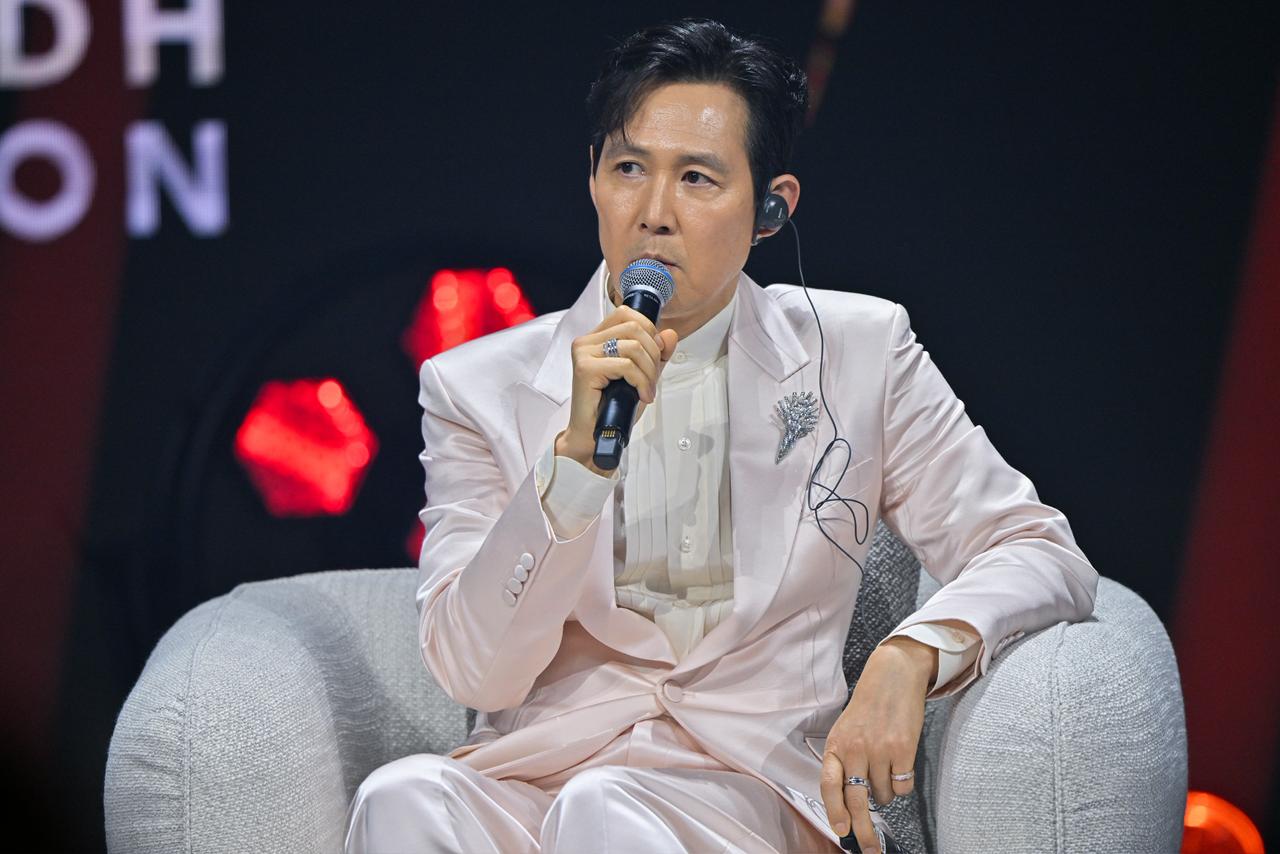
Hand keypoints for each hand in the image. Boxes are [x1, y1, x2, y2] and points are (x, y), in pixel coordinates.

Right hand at [558, 304, 678, 470]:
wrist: (594, 436)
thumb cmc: (612, 408)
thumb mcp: (642, 376)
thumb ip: (657, 354)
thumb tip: (671, 334)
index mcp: (596, 338)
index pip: (626, 313)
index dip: (649, 330)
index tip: (655, 355)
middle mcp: (586, 341)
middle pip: (634, 327)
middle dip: (653, 354)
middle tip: (652, 378)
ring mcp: (583, 353)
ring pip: (633, 346)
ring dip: (649, 371)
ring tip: (647, 390)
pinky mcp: (585, 369)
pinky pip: (627, 366)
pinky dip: (641, 382)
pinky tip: (641, 396)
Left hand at [819, 638, 933, 852]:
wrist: (893, 675)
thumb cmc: (868, 707)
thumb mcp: (845, 730)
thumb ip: (843, 762)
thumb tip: (848, 802)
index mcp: (836, 745)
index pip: (828, 785)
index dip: (834, 811)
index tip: (841, 831)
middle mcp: (855, 749)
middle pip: (857, 801)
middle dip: (864, 831)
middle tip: (870, 849)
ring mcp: (879, 750)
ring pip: (884, 795)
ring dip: (886, 790)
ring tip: (886, 765)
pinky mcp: (904, 749)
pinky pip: (903, 786)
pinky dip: (902, 783)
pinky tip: (900, 763)